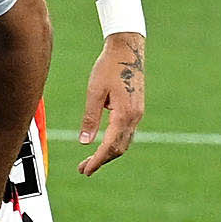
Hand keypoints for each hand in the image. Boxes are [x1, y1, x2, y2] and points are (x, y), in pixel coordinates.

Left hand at [77, 30, 143, 172]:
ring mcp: (138, 113)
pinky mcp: (136, 109)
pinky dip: (115, 143)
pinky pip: (126, 133)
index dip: (97, 160)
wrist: (127, 50)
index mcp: (124, 114)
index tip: (85, 171)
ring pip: (124, 142)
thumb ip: (91, 118)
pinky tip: (103, 145)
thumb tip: (85, 143)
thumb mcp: (94, 92)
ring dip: (108, 153)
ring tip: (90, 161)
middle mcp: (135, 117)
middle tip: (83, 170)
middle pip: (119, 148)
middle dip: (101, 161)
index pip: (110, 146)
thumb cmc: (108, 67)